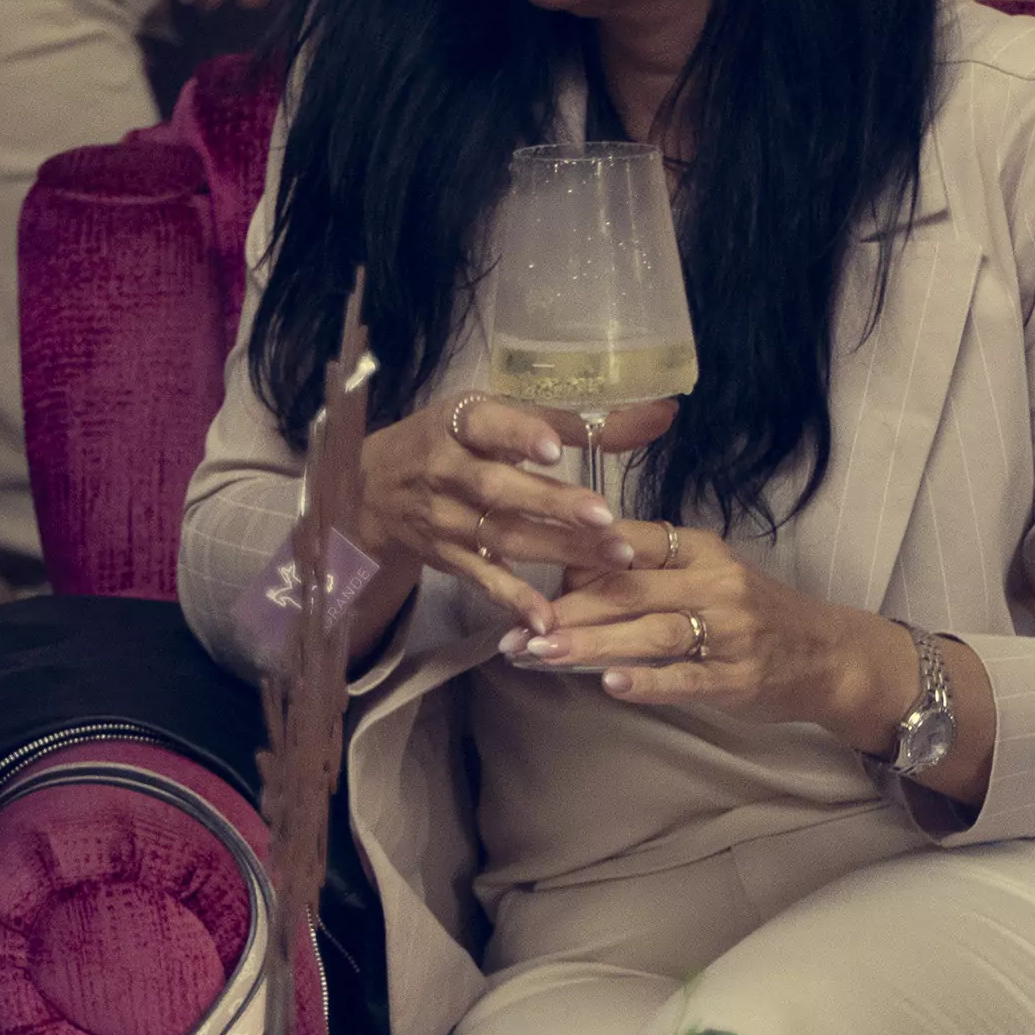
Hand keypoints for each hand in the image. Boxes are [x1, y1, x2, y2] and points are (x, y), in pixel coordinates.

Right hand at [358, 389, 671, 624]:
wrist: (373, 489)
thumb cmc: (454, 441)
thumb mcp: (498, 416)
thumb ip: (577, 421)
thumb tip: (661, 415)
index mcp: (461, 425)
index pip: (488, 427)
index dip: (518, 436)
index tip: (554, 449)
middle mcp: (448, 471)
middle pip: (499, 489)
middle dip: (551, 504)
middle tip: (603, 516)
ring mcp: (447, 520)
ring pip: (503, 536)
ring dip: (557, 550)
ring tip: (612, 559)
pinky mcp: (450, 559)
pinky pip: (485, 581)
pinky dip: (515, 601)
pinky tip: (548, 620)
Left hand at [512, 531, 907, 729]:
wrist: (829, 656)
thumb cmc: (753, 616)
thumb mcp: (706, 577)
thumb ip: (648, 575)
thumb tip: (567, 579)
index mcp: (701, 550)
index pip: (630, 542)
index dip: (575, 558)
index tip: (528, 579)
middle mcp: (715, 583)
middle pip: (629, 590)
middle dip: (566, 611)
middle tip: (514, 633)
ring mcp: (730, 631)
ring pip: (651, 632)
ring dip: (592, 644)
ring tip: (542, 656)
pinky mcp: (739, 678)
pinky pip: (687, 677)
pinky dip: (648, 681)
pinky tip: (610, 684)